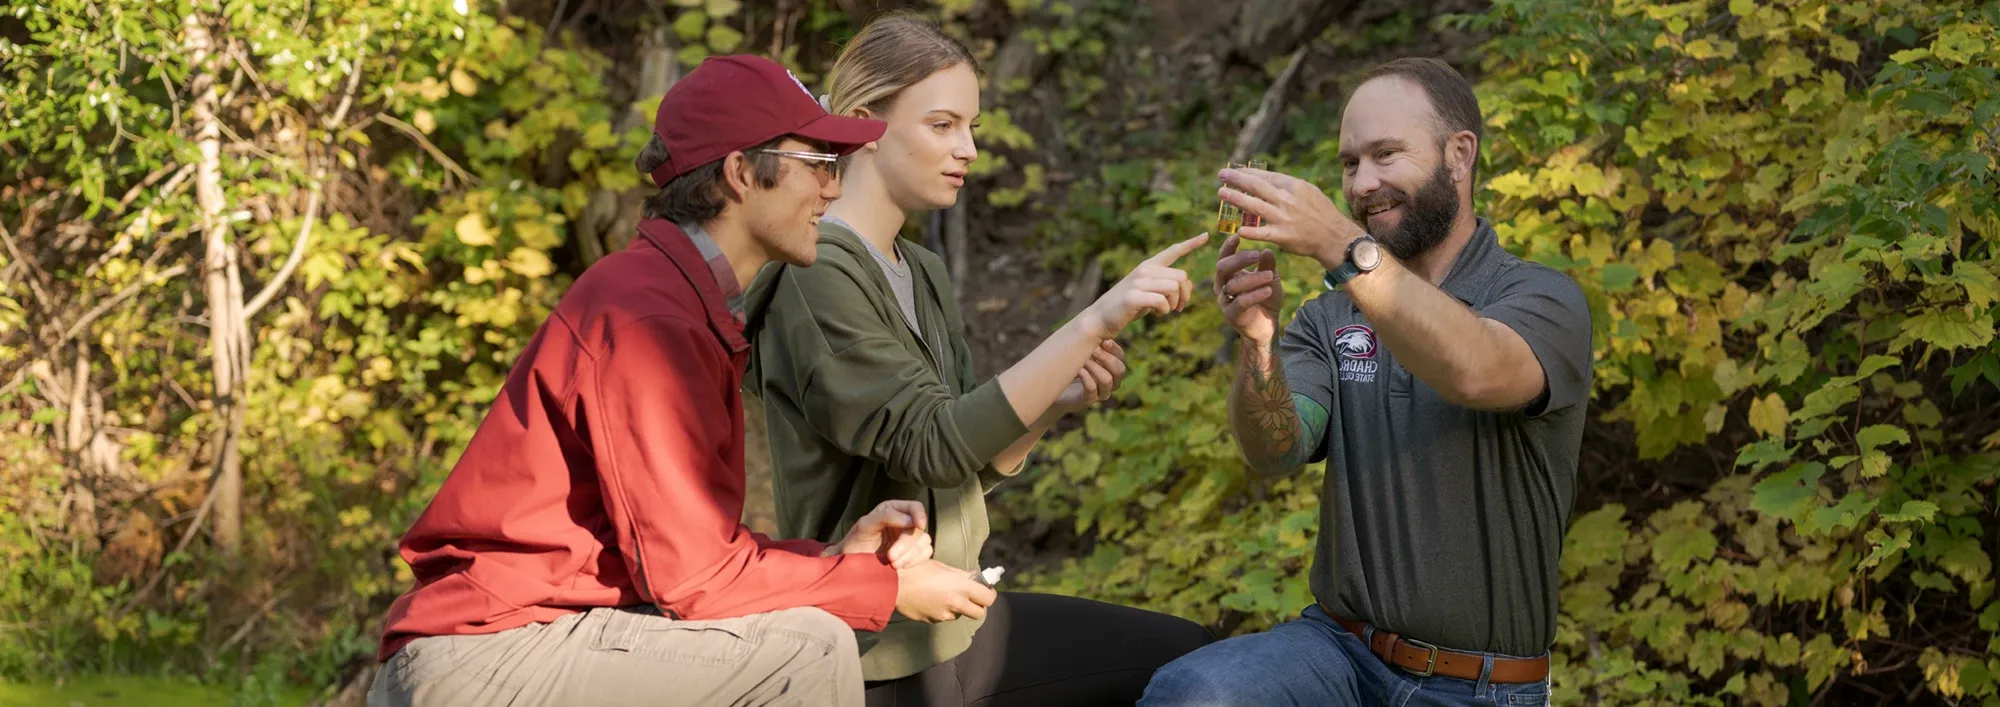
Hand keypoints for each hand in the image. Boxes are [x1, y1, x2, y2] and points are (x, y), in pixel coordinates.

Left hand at [826, 500, 931, 568]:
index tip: (918, 526)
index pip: (915, 507)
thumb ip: (886, 516)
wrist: (851, 565)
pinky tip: (900, 566)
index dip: (919, 515)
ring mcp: (909, 538)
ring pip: (924, 542)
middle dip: (906, 545)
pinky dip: (914, 561)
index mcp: (893, 510)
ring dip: (910, 555)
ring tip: (893, 564)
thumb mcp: (865, 525)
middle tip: (891, 557)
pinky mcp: (912, 554)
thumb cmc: (855, 543)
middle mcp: (904, 522)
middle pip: (919, 529)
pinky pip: (925, 554)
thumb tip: (910, 520)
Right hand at [894, 560, 997, 622]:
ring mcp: (944, 614)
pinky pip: (944, 617)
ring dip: (959, 608)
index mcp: (961, 587)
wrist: (894, 585)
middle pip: (979, 613)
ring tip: (945, 596)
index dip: (989, 594)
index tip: (985, 589)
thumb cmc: (917, 570)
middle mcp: (956, 603)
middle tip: (971, 597)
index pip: (988, 598)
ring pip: (960, 615)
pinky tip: (932, 600)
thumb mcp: (942, 567)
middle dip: (978, 605)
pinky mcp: (933, 620)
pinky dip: (943, 611)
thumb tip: (975, 577)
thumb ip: (961, 574)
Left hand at [1050, 340, 1126, 415]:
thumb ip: (1091, 340)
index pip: (1121, 357)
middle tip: (1092, 350)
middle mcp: (1110, 381)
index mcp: (1110, 366)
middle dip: (1105, 358)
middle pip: (1120, 370)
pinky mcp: (1088, 400)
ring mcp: (1100, 392)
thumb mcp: (1080, 349)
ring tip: (1081, 361)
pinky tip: (1077, 371)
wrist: (1052, 386)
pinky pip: (1093, 389)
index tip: (1104, 341)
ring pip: (1107, 380)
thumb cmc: (1068, 364)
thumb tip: (1097, 320)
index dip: (1114, 349)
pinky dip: (1086, 378)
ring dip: (1094, 367)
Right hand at [1083, 232, 1209, 338]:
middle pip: (1181, 276)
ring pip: (1174, 287)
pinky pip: (1163, 301)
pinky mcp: (1134, 296)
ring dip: (1175, 304)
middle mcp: (1144, 270)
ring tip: (1164, 310)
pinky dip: (1164, 310)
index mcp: (1148, 266)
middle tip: (1178, 307)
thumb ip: (1165, 285)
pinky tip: (1156, 313)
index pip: (1172, 251)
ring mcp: (1138, 282)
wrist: (1100, 318)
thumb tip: (1187, 285)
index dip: (1191, 244)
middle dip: (1185, 294)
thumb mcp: (1148, 292)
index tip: (1206, 235)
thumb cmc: (1127, 307)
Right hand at [1215, 234, 1283, 346]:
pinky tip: (1268, 290)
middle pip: (1222, 268)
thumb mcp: (1270, 278)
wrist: (1267, 326)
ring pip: (1233, 285)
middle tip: (1256, 255)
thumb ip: (1267, 265)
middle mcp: (1222, 286)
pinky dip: (1255, 295)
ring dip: (1253, 278)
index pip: (1224, 257)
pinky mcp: (1232, 315)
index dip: (1228, 246)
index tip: (1238, 235)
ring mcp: (1225, 301)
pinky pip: (1241, 302)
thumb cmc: (1265, 298)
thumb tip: (1266, 250)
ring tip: (1270, 276)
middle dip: (1239, 260)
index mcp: (1228, 275)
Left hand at [1219, 167, 1365, 268]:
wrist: (1334, 237)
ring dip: (1236, 199)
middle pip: (1257, 187)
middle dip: (1237, 179)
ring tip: (1221, 193)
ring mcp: (1284, 218)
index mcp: (1294, 186)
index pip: (1266, 176)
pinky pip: (1262, 233)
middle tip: (1221, 175)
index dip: (1248, 173)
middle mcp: (1287, 200)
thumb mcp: (1309, 191)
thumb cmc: (1322, 213)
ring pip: (1255, 206)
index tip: (1234, 170)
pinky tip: (1238, 229)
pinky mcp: (1283, 236)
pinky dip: (1250, 231)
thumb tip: (1268, 180)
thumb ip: (1288, 186)